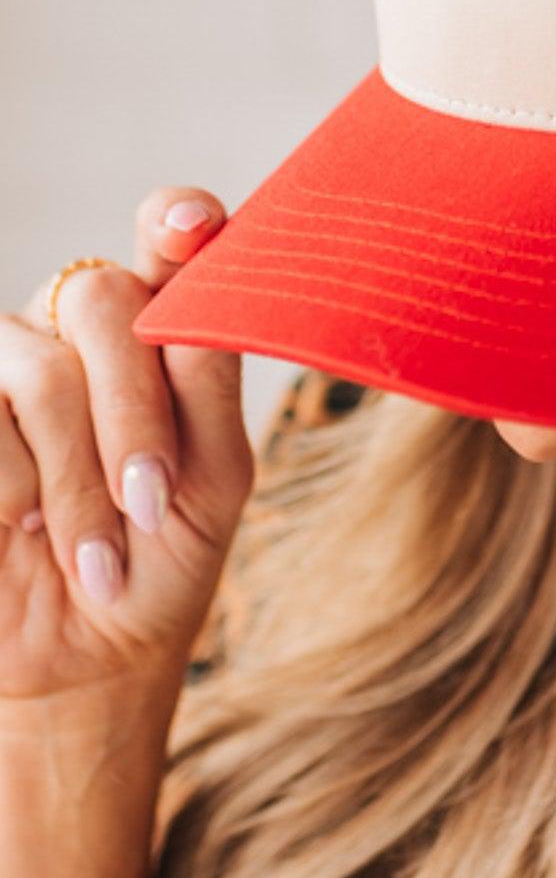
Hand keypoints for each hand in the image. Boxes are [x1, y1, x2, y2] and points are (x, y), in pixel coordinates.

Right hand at [0, 189, 255, 702]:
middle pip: (103, 300)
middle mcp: (73, 327)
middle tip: (149, 504)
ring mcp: (3, 363)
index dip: (176, 221)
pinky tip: (23, 532)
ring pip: (43, 372)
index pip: (167, 243)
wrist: (82, 656)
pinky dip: (17, 492)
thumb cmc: (160, 562)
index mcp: (155, 332)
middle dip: (134, 416)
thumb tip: (200, 300)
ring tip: (96, 555)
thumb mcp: (212, 484)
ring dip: (79, 482)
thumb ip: (209, 388)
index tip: (192, 224)